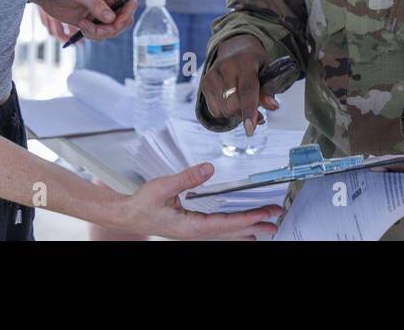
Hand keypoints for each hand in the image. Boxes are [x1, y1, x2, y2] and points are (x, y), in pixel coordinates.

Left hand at [30, 0, 135, 40]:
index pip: (130, 4)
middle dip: (110, 29)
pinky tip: (81, 27)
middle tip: (94, 29)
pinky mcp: (94, 21)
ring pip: (113, 30)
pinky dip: (93, 35)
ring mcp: (102, 12)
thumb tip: (111, 18)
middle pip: (124, 21)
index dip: (126, 16)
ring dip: (99, 33)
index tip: (113, 24)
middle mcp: (110, 0)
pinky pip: (102, 34)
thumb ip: (95, 5)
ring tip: (83, 25)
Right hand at [113, 162, 281, 239]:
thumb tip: (209, 169)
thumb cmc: (142, 204)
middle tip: (275, 222)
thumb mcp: (163, 186)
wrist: (128, 215)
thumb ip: (186, 178)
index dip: (248, 219)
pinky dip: (234, 231)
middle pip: (231, 232)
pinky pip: (219, 233)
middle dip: (255, 226)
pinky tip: (243, 232)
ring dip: (248, 230)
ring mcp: (195, 233)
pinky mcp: (192, 229)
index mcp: (191, 226)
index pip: (226, 224)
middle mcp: (196, 233)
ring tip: (267, 229)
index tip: (265, 214)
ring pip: (227, 235)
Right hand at [199, 35, 277, 134]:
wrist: (235, 47)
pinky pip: (215, 110)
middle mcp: (226, 66)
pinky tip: (230, 99)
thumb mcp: (267, 70)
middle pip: (234, 105)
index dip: (249, 111)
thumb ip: (269, 89)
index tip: (250, 129)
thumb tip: (272, 106)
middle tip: (254, 106)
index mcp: (245, 61)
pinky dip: (224, 111)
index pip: (247, 90)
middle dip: (245, 112)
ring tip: (242, 100)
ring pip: (224, 110)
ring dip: (235, 113)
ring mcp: (213, 74)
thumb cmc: (255, 63)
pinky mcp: (204, 82)